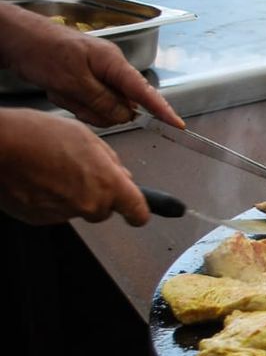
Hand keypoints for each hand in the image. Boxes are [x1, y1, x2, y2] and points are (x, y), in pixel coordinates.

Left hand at [0, 3, 183, 128]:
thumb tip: (125, 115)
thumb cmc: (42, 50)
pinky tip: (58, 90)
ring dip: (81, 106)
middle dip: (97, 109)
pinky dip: (73, 102)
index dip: (162, 109)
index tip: (177, 124)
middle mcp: (110, 70)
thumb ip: (102, 100)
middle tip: (71, 97)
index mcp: (113, 63)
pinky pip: (88, 104)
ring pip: (103, 108)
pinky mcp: (85, 82)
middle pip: (121, 105)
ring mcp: (98, 76)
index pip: (144, 91)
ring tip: (61, 90)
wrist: (16, 39)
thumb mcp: (71, 79)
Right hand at [0, 109, 148, 224]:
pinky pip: (53, 211)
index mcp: (107, 185)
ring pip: (77, 208)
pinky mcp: (38, 219)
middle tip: (79, 170)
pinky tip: (38, 177)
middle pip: (104, 209)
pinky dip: (49, 199)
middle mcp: (88, 205)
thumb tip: (121, 174)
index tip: (138, 211)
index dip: (139, 211)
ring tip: (52, 168)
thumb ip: (110, 160)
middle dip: (98, 194)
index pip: (138, 212)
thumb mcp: (86, 136)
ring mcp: (63, 215)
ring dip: (71, 194)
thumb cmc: (36, 135)